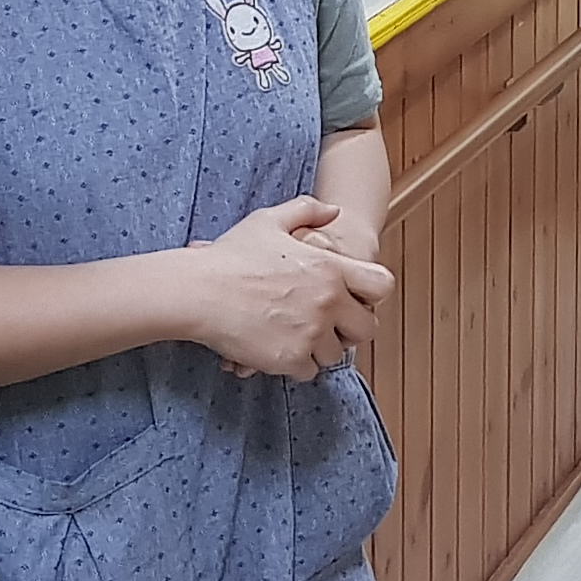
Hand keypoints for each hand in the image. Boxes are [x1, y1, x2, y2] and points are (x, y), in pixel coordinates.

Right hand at [181, 197, 393, 378]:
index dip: (371, 293)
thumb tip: (334, 211)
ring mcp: (311, 333)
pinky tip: (278, 347)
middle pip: (367, 329)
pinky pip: (310, 371)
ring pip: (336, 354)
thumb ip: (307, 210)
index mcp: (330, 268)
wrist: (198, 292)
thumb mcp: (269, 221)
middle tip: (326, 325)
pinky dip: (297, 363)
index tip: (353, 297)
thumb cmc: (230, 256)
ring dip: (320, 348)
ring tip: (294, 334)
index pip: (382, 286)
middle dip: (350, 329)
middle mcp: (328, 302)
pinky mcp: (291, 358)